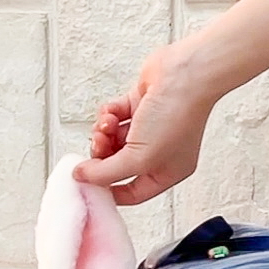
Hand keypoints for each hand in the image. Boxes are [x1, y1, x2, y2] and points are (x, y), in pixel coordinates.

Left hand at [74, 43, 216, 205]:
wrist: (184, 75)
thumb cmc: (178, 116)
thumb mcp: (139, 158)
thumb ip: (106, 172)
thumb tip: (83, 177)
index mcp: (167, 171)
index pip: (133, 193)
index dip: (109, 191)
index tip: (89, 185)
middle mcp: (160, 151)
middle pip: (117, 164)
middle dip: (103, 156)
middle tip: (99, 146)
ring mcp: (149, 128)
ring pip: (112, 139)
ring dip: (104, 133)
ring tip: (108, 125)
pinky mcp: (140, 106)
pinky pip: (113, 116)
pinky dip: (108, 114)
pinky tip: (113, 112)